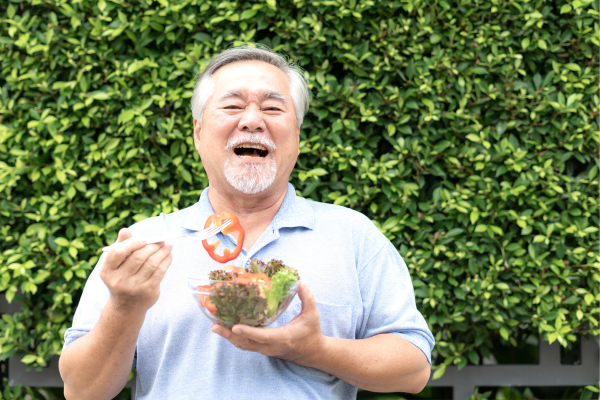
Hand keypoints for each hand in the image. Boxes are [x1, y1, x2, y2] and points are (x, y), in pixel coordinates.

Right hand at [100, 228, 172, 312]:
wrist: (127, 307)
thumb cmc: (122, 278)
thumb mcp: (116, 265)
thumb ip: (121, 246)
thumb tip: (125, 230)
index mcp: (107, 271)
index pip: (118, 252)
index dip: (133, 242)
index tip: (144, 239)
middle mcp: (119, 280)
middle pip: (138, 257)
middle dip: (152, 246)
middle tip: (161, 240)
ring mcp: (134, 287)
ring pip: (152, 263)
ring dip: (162, 251)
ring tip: (168, 246)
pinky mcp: (148, 291)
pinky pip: (160, 271)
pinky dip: (166, 261)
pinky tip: (169, 256)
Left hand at [211, 282, 325, 365]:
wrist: (312, 353)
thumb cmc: (311, 333)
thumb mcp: (312, 314)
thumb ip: (307, 298)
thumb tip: (301, 282)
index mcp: (282, 338)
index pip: (263, 336)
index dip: (248, 332)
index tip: (235, 327)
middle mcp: (271, 346)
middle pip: (246, 343)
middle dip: (229, 335)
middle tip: (215, 326)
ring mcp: (266, 350)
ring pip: (243, 345)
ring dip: (229, 337)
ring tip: (215, 327)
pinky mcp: (263, 349)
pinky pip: (246, 345)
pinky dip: (235, 339)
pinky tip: (226, 330)